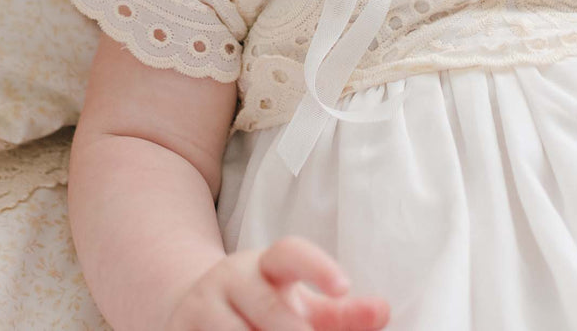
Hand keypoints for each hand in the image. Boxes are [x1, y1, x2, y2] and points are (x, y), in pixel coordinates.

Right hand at [164, 236, 389, 330]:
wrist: (193, 308)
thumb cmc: (262, 308)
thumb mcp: (299, 305)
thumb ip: (340, 313)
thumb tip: (384, 311)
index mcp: (267, 265)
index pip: (291, 253)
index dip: (317, 266)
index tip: (344, 285)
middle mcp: (233, 278)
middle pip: (268, 305)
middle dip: (293, 330)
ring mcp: (202, 308)